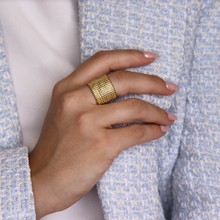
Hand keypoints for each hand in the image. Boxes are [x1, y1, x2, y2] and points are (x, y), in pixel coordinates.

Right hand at [29, 50, 177, 218]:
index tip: (151, 58)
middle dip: (153, 82)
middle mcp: (76, 100)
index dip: (130, 56)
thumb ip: (86, 95)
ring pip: (135, 107)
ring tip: (168, 117)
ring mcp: (88, 122)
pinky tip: (159, 131)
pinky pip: (137, 132)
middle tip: (170, 87)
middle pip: (124, 80)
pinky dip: (153, 131)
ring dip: (158, 112)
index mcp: (66, 88)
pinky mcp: (101, 145)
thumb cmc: (56, 145)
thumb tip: (123, 90)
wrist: (42, 178)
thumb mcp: (64, 110)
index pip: (103, 61)